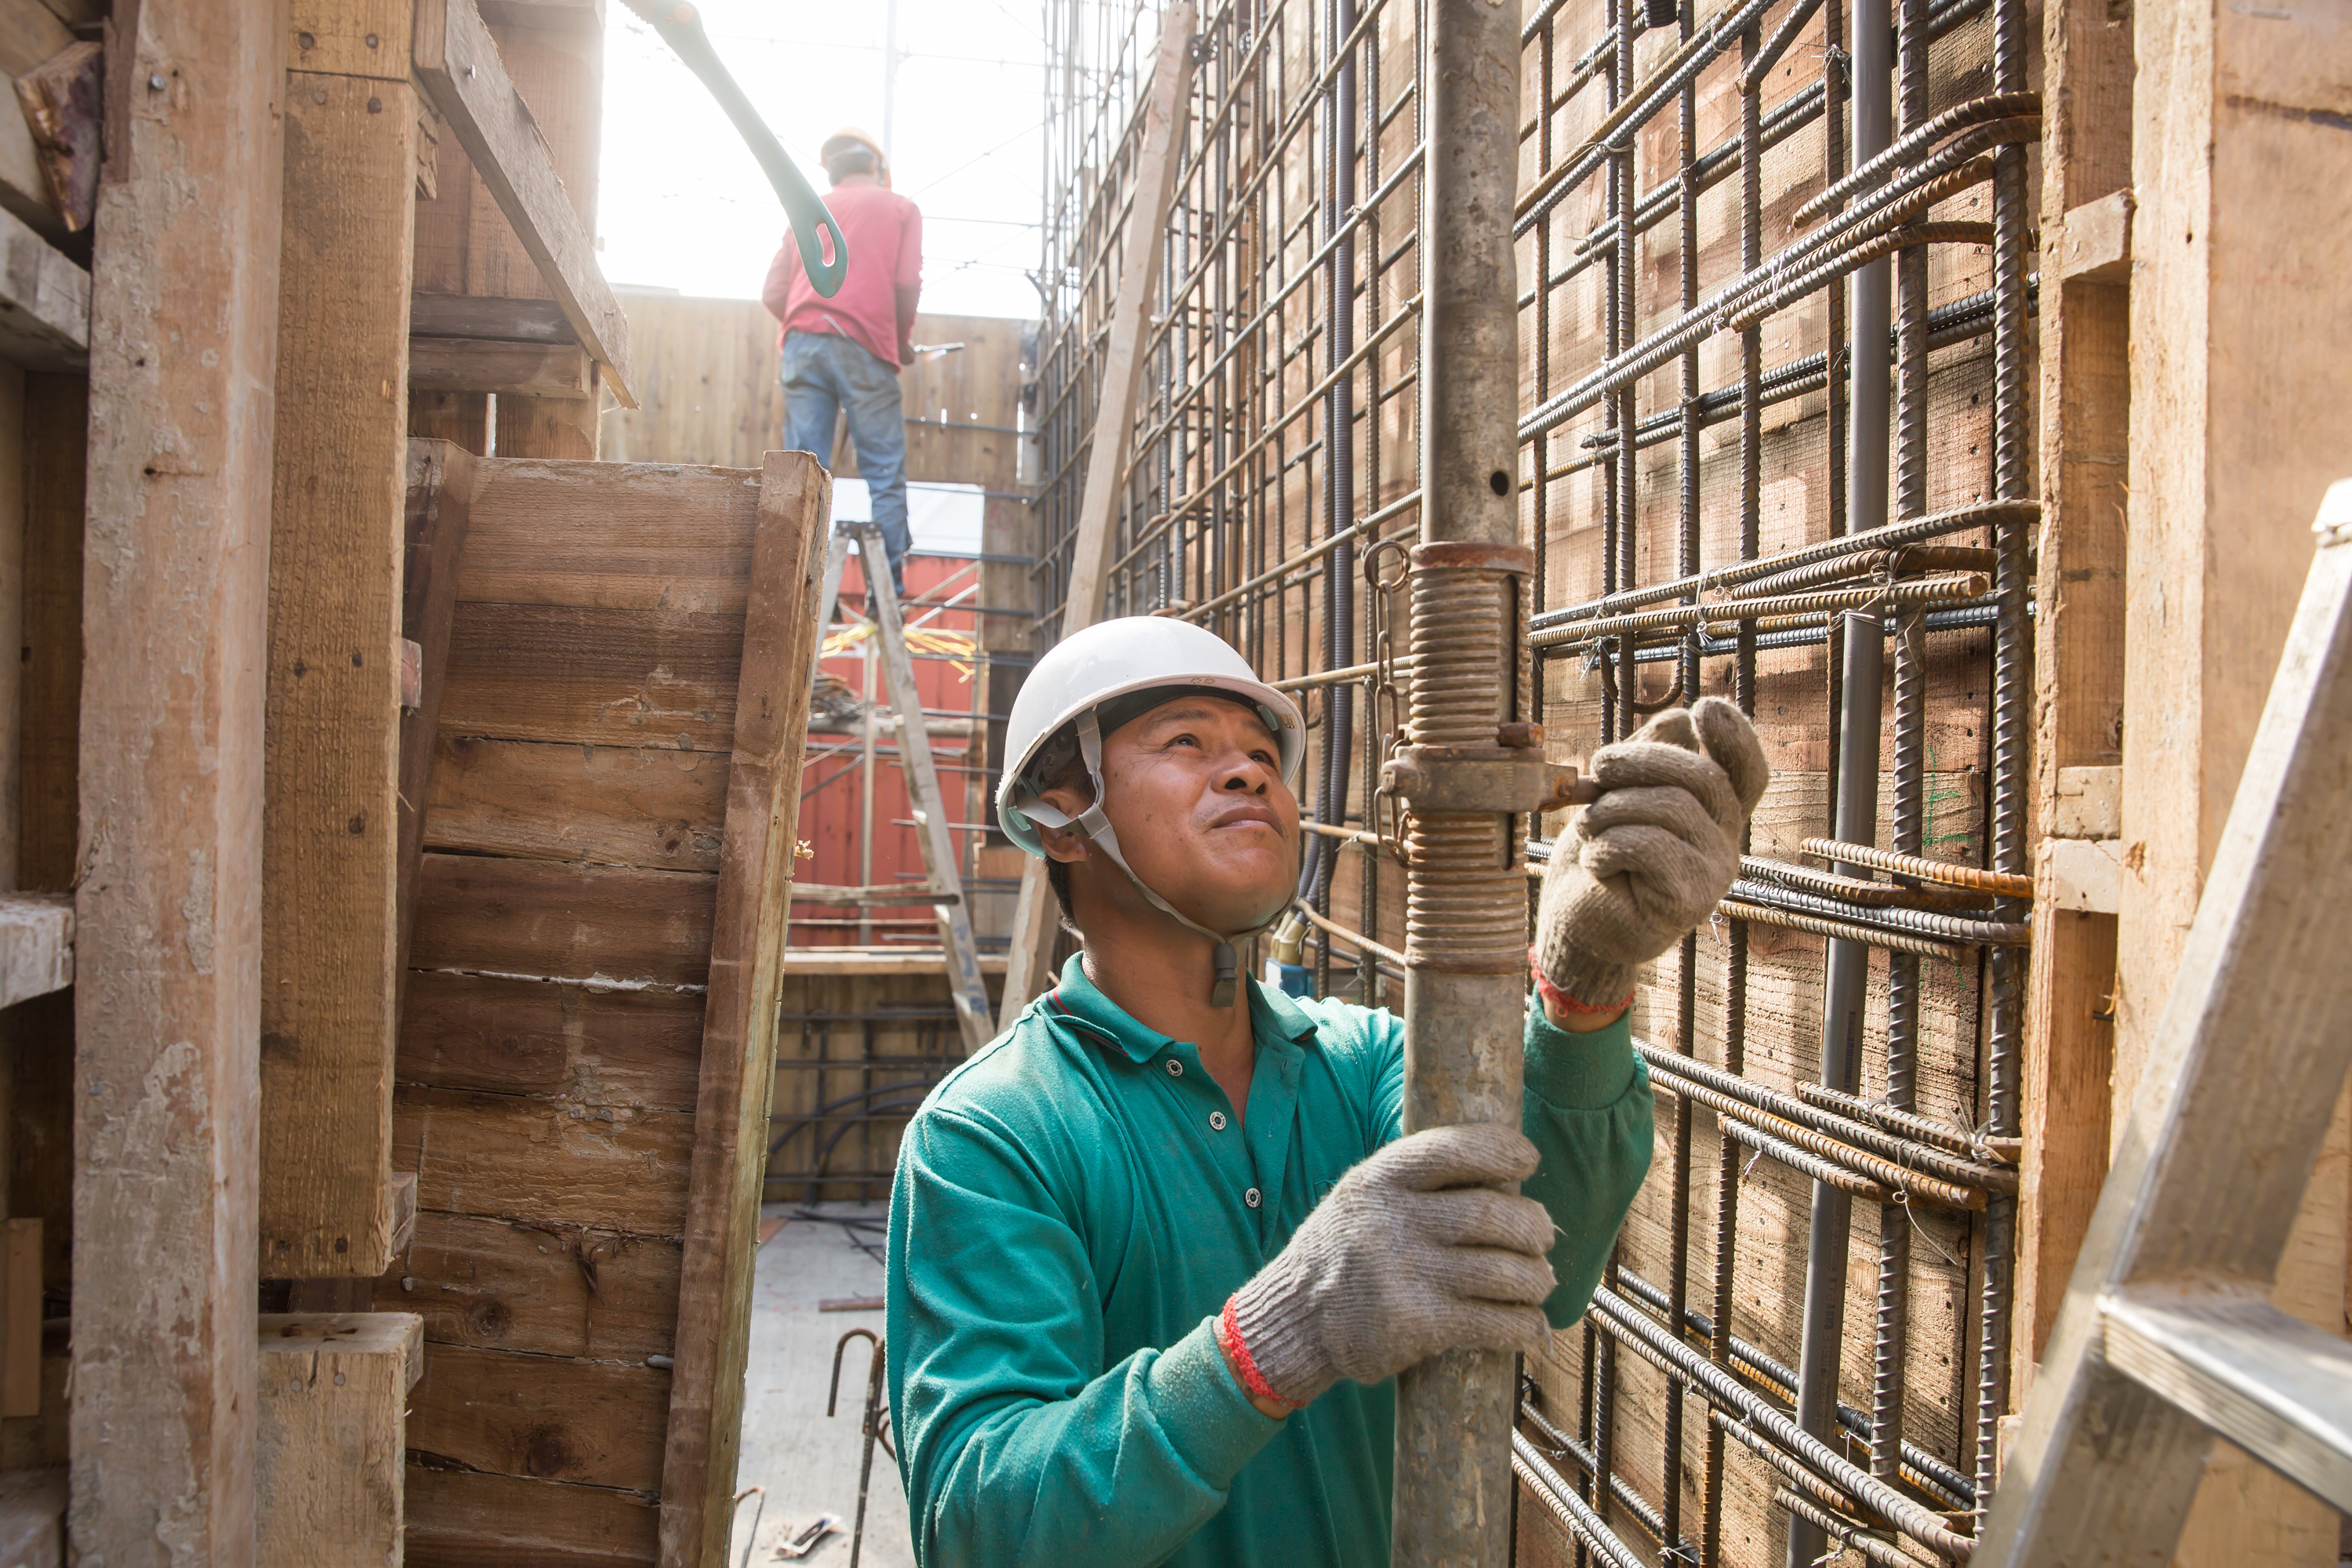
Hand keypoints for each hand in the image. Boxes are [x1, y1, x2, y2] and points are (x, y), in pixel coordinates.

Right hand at [1219, 1124, 1557, 1409]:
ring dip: (1535, 1278)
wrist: (1296, 1317)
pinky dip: (1524, 1324)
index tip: (1529, 1158)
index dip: (1501, 1148)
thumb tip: (1503, 1173)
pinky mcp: (1418, 1326)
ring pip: (1503, 1272)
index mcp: (1380, 1180)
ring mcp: (1406, 1275)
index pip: (1453, 1149)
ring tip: (1539, 1280)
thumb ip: (1416, 1180)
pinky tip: (1529, 1324)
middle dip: (1532, 1225)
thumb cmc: (1345, 1250)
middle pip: (1491, 1214)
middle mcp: (1392, 1222)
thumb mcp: (1362, 1195)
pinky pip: (1494, 1322)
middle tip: (1543, 1234)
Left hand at [1535, 697, 1768, 1009]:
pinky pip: (1649, 845)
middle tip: (1597, 768)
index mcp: (1713, 814)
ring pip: (1671, 807)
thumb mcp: (1620, 797)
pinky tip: (1596, 863)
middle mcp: (1725, 842)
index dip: (1736, 737)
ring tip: (1589, 828)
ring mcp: (1713, 873)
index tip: (1705, 707)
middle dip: (1640, 760)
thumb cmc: (1599, 858)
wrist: (1575, 925)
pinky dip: (1608, 845)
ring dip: (1611, 809)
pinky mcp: (1689, 900)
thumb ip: (1650, 760)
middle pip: (1702, 776)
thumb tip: (1679, 718)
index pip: (1746, 771)